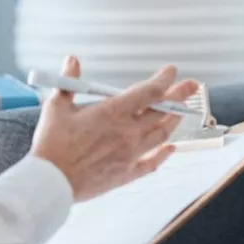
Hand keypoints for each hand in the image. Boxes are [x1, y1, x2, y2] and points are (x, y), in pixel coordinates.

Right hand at [30, 57, 198, 201]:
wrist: (50, 182)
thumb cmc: (51, 145)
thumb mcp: (56, 107)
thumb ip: (68, 81)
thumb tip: (71, 60)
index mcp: (112, 112)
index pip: (148, 91)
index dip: (164, 79)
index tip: (172, 71)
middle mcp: (127, 132)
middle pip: (162, 111)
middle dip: (180, 96)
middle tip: (192, 86)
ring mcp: (130, 154)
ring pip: (161, 135)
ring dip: (174, 121)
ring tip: (181, 112)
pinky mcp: (126, 174)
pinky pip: (152, 163)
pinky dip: (164, 155)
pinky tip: (170, 148)